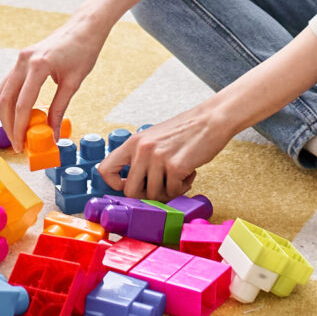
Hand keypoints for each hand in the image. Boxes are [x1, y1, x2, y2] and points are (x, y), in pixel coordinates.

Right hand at [0, 16, 108, 148]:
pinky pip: (7, 83)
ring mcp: (20, 58)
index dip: (19, 128)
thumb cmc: (83, 51)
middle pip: (4, 100)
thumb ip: (59, 109)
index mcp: (38, 66)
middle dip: (8, 124)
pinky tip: (18, 113)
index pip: (22, 105)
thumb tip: (53, 135)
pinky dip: (9, 100)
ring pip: (1, 91)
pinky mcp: (21, 58)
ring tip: (16, 131)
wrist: (84, 27)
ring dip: (5, 113)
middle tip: (16, 143)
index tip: (20, 146)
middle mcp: (24, 61)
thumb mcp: (73, 83)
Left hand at [95, 96, 236, 199]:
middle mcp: (142, 149)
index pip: (105, 169)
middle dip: (147, 195)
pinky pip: (174, 192)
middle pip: (130, 191)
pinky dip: (183, 187)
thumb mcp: (154, 138)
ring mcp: (158, 158)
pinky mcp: (175, 166)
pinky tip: (189, 173)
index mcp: (133, 142)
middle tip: (162, 187)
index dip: (114, 185)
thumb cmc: (185, 131)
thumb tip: (132, 185)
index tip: (128, 186)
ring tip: (179, 176)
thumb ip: (141, 157)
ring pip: (154, 195)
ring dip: (169, 191)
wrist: (211, 119)